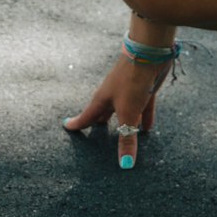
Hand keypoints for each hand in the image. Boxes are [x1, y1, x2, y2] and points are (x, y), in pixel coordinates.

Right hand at [63, 51, 174, 169]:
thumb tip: (124, 165)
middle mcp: (113, 96)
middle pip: (104, 113)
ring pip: (125, 111)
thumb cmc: (132, 80)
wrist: (150, 52)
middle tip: (94, 136)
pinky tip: (148, 129)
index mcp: (102, 100)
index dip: (77, 124)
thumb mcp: (128, 112)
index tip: (66, 127)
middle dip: (100, 124)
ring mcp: (129, 91)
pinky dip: (145, 119)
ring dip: (124, 123)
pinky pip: (144, 108)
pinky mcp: (145, 89)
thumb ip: (127, 138)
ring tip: (123, 136)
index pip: (86, 116)